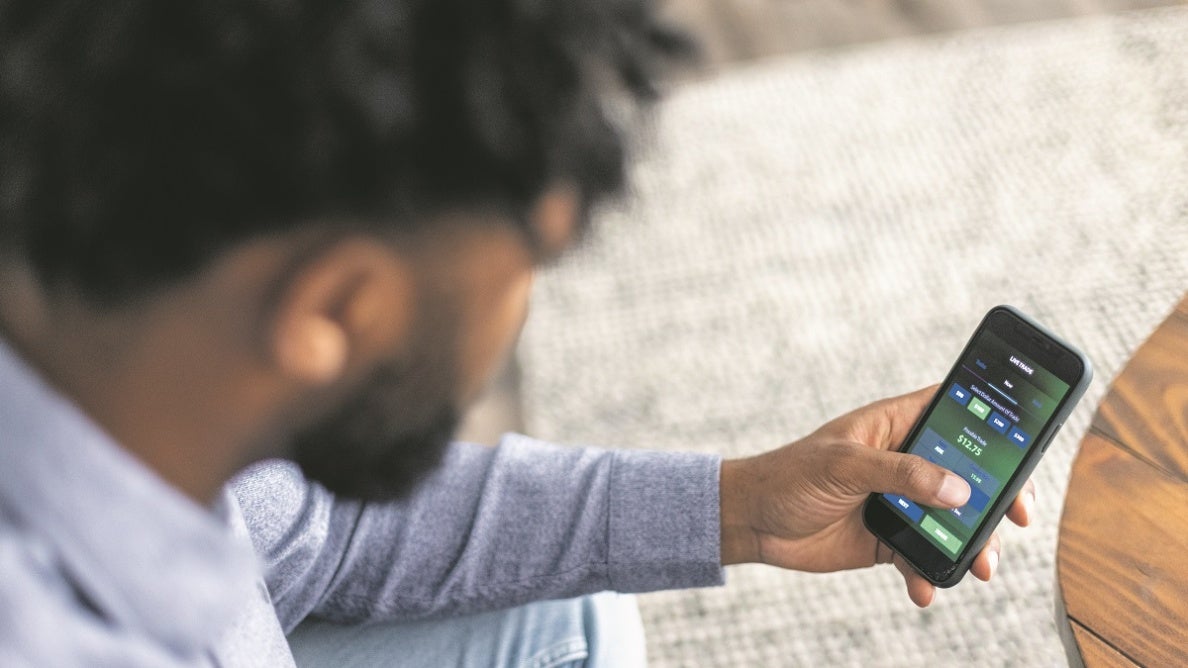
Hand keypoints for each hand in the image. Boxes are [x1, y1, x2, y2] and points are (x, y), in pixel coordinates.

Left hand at [719, 386, 1036, 606]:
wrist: (753, 522)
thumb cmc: (790, 474)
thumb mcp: (844, 465)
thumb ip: (900, 474)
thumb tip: (958, 490)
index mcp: (896, 426)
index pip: (956, 412)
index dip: (995, 425)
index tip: (1025, 451)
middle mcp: (905, 462)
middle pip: (968, 474)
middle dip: (997, 498)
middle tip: (1018, 520)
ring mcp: (899, 502)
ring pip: (952, 521)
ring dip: (972, 545)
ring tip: (980, 568)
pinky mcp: (887, 540)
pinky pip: (922, 557)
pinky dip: (929, 574)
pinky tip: (925, 588)